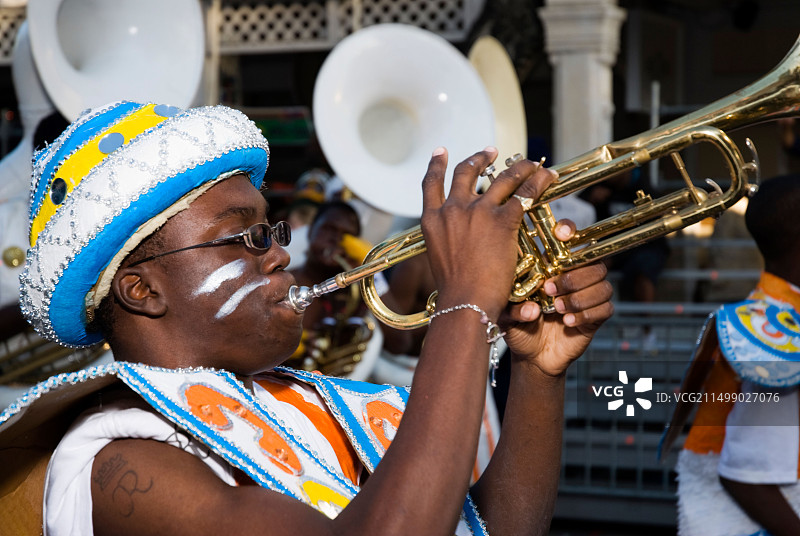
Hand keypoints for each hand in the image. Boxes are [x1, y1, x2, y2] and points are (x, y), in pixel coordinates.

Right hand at [420, 147, 555, 318]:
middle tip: (491, 152)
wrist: (464, 302)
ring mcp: (477, 212)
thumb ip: (447, 242)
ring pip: (501, 179)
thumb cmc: (454, 292)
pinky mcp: (501, 220)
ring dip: (518, 167)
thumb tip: (458, 244)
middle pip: (465, 172)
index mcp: (432, 221)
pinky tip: (548, 177)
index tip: (441, 151)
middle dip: (480, 158)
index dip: (436, 164)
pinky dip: (539, 182)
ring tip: (529, 163)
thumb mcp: (440, 259)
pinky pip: (524, 194)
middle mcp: (452, 210)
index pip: (430, 184)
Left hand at [500, 223, 613, 376]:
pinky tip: (568, 322)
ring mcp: (588, 295)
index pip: (570, 238)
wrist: (532, 356)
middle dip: (573, 276)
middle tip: (550, 290)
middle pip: (594, 261)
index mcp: (553, 266)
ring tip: (558, 309)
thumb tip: (532, 309)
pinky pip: (606, 308)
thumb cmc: (519, 327)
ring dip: (580, 297)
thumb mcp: (507, 314)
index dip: (570, 230)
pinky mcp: (597, 316)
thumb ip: (513, 308)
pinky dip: (587, 314)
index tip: (562, 234)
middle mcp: (574, 276)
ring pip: (603, 284)